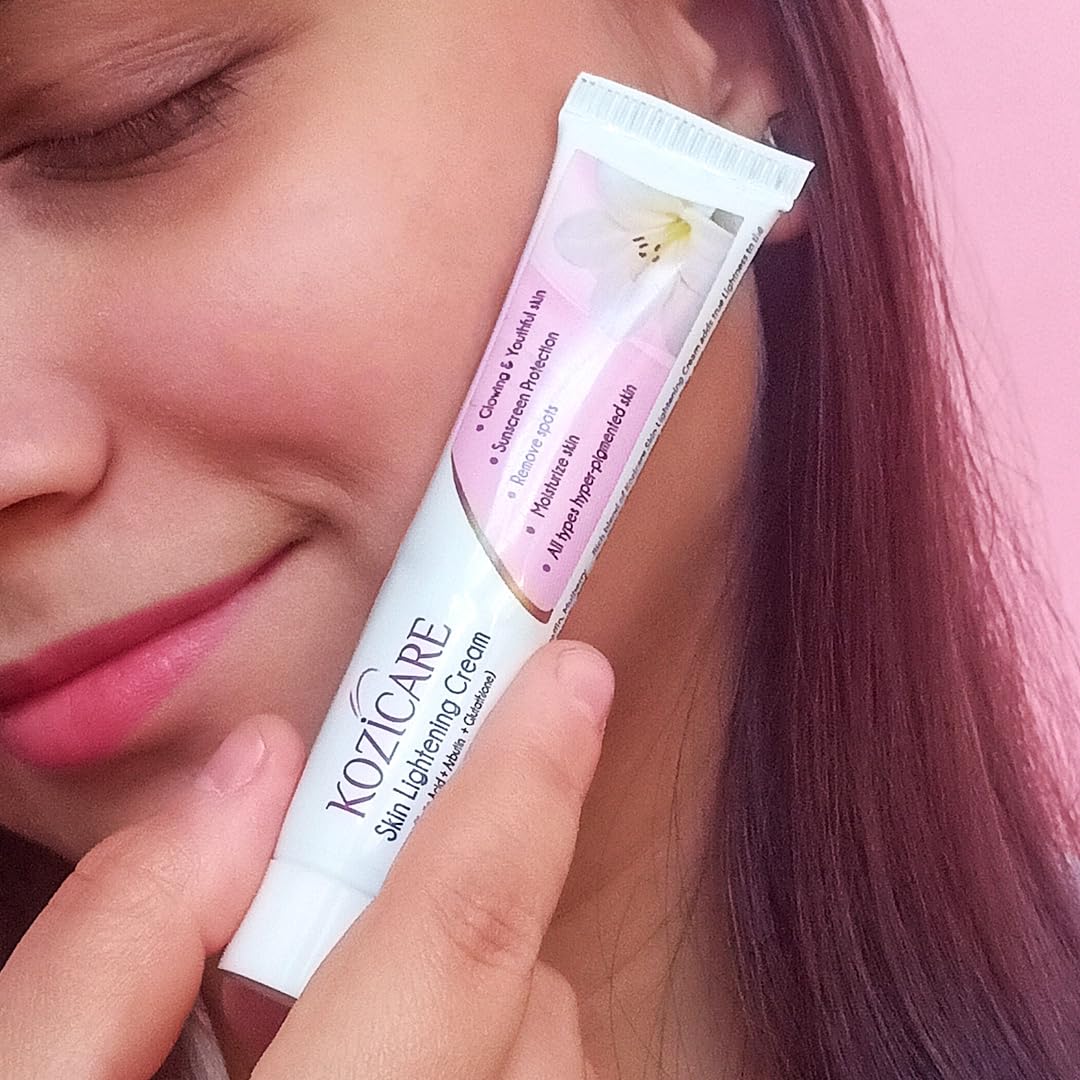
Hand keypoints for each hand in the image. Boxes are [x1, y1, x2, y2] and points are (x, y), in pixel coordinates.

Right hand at [0, 642, 613, 1078]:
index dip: (521, 789)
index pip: (454, 942)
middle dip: (462, 925)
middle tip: (346, 930)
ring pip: (556, 1073)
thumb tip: (250, 770)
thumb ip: (115, 945)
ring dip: (481, 1019)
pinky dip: (494, 1069)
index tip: (578, 674)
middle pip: (530, 1018)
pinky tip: (398, 1072)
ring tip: (341, 1042)